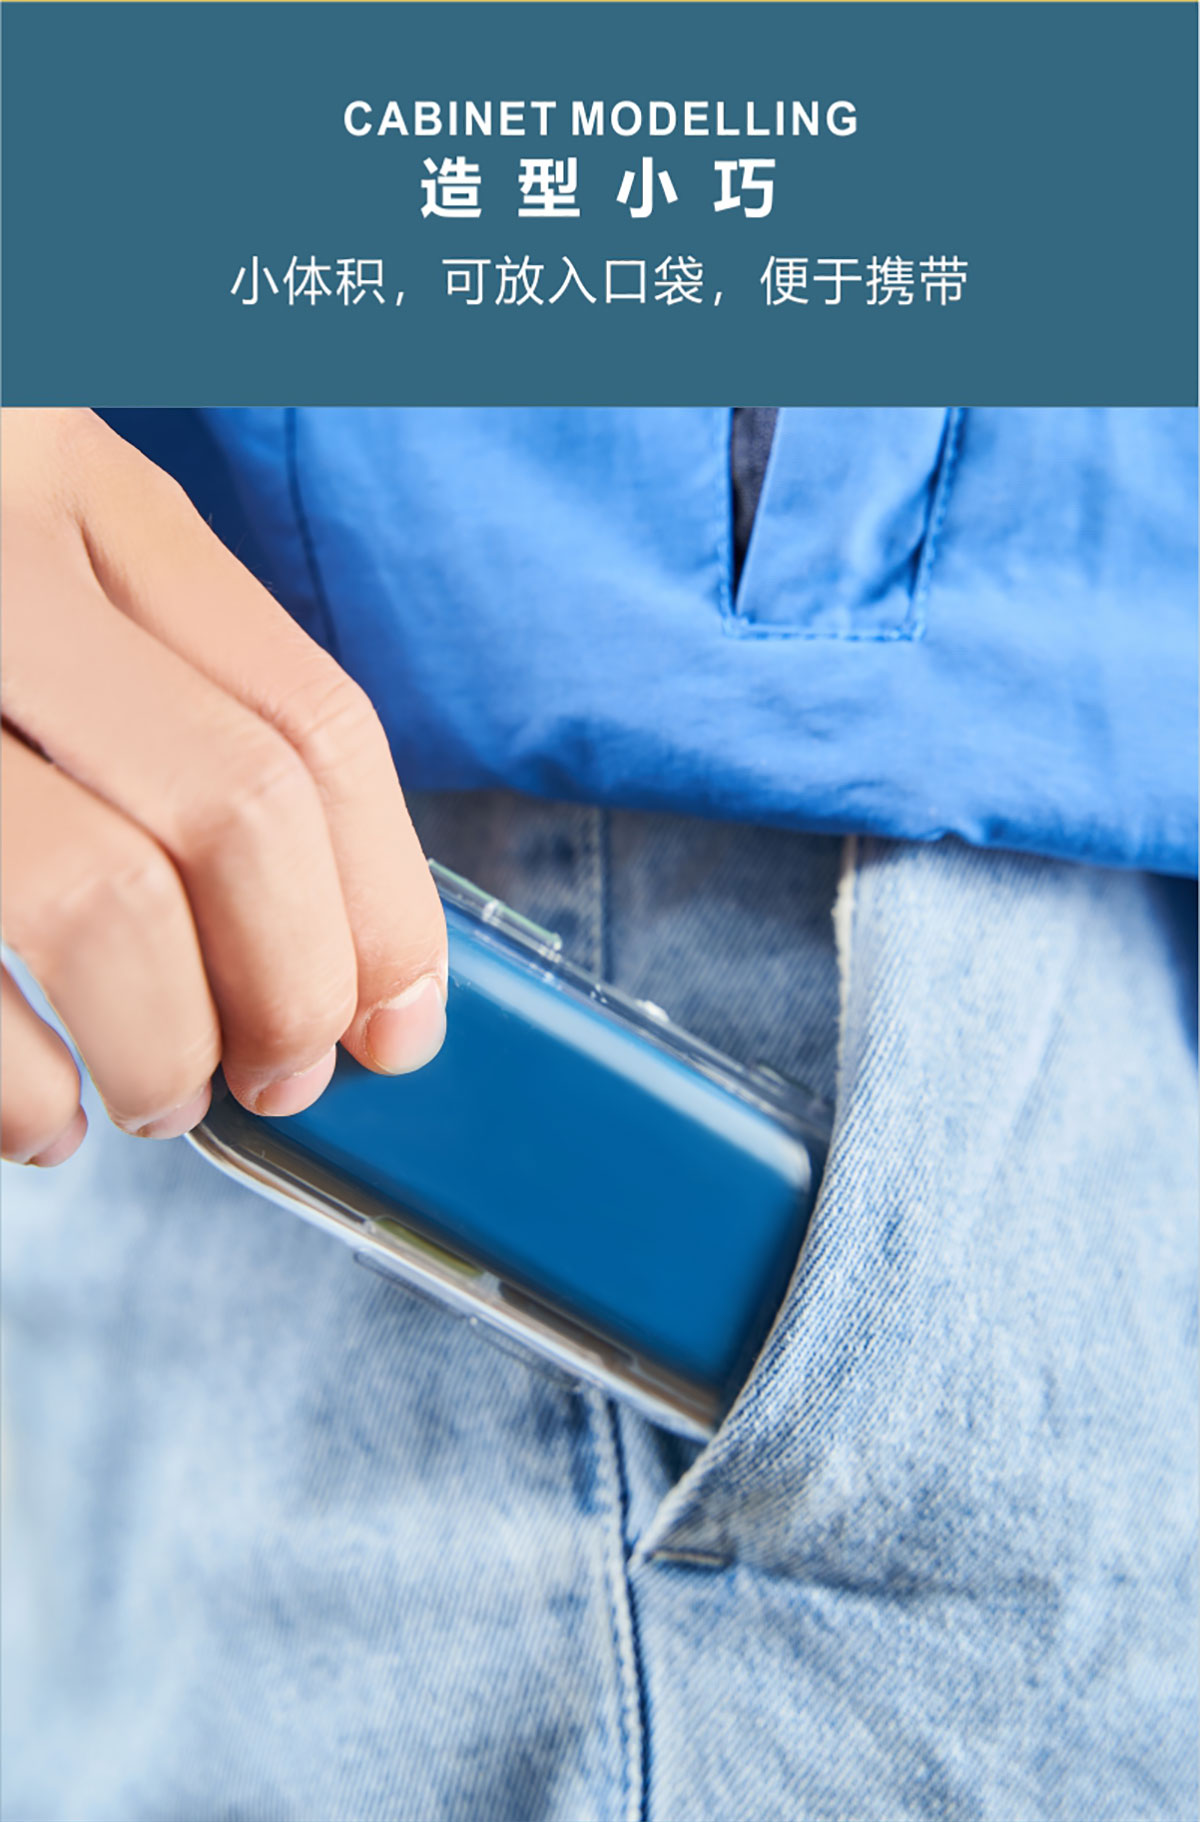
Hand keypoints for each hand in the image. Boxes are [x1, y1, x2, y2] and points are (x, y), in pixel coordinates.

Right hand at [1, 409, 446, 1165]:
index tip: (401, 1017)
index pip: (312, 721)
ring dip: (162, 1049)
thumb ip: (168, 686)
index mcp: (83, 487)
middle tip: (288, 1069)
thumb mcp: (39, 549)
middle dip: (295, 984)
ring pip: (93, 903)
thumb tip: (331, 934)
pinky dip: (16, 1090)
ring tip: (164, 1096)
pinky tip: (40, 1117)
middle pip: (235, 811)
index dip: (386, 905)